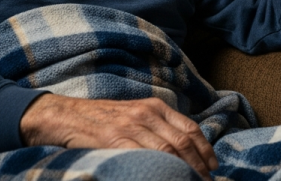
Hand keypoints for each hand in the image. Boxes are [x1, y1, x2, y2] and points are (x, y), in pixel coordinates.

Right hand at [20, 94, 217, 179]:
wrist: (68, 116)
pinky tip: (164, 179)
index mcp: (155, 106)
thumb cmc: (103, 118)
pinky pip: (143, 157)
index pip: (189, 128)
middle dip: (198, 164)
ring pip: (167, 151)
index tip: (213, 166)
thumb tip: (181, 147)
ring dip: (183, 171)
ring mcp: (131, 126)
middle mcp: (147, 113)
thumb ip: (156, 125)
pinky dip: (158, 171)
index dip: (204, 149)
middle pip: (182, 142)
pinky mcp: (115, 141)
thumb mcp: (135, 113)